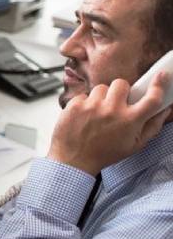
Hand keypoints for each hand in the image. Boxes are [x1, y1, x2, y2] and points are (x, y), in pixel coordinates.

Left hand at [48, 72, 170, 174]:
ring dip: (101, 97)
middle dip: (120, 91)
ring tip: (98, 113)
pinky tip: (84, 117)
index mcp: (131, 121)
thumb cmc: (105, 154)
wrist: (74, 162)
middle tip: (115, 103)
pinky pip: (83, 95)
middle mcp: (113, 111)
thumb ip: (153, 126)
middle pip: (122, 83)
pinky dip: (84, 104)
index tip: (161, 76)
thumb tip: (165, 109)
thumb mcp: (135, 145)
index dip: (159, 84)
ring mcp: (92, 107)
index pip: (152, 97)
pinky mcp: (75, 106)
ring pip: (102, 87)